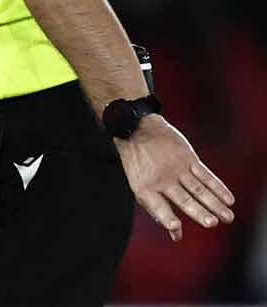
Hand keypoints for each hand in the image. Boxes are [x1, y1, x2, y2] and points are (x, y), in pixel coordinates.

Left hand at [113, 115, 234, 241]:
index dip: (166, 217)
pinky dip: (218, 187)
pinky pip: (206, 175)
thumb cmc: (139, 165)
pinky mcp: (187, 158)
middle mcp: (161, 179)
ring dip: (215, 203)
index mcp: (145, 188)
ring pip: (199, 189)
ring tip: (228, 217)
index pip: (157, 207)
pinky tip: (229, 199)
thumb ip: (159, 210)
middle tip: (212, 223)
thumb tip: (177, 236)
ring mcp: (176, 168)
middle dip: (198, 211)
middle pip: (184, 199)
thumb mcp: (140, 186)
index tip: (175, 227)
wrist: (136, 129)